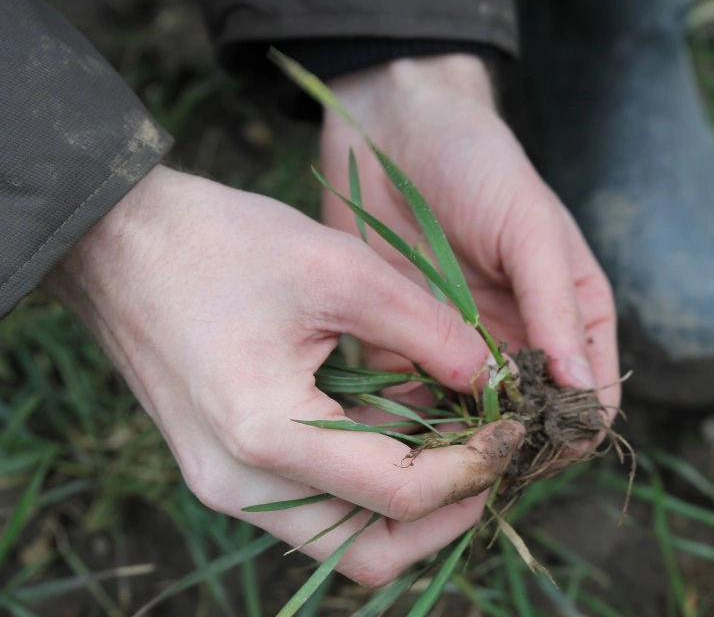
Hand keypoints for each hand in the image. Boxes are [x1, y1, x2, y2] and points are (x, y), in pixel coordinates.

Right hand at [45, 166, 522, 585]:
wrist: (118, 241)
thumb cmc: (221, 243)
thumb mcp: (342, 271)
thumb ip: (430, 332)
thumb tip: (493, 376)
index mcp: (266, 434)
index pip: (401, 494)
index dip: (475, 468)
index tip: (515, 429)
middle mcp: (240, 484)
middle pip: (371, 551)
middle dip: (448, 514)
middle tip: (493, 457)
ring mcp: (227, 484)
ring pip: (345, 537)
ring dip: (411, 500)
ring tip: (461, 437)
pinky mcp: (227, 469)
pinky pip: (315, 503)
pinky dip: (370, 478)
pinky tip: (406, 422)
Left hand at [319, 55, 619, 424]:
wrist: (392, 128)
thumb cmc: (479, 166)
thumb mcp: (532, 229)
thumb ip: (556, 307)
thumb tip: (583, 389)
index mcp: (571, 315)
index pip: (591, 392)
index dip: (575, 425)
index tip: (547, 443)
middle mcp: (522, 341)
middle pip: (532, 419)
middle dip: (516, 442)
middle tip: (487, 454)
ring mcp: (464, 348)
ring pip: (474, 421)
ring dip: (462, 439)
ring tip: (443, 449)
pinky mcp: (406, 346)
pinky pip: (415, 400)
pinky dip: (411, 420)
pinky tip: (399, 426)